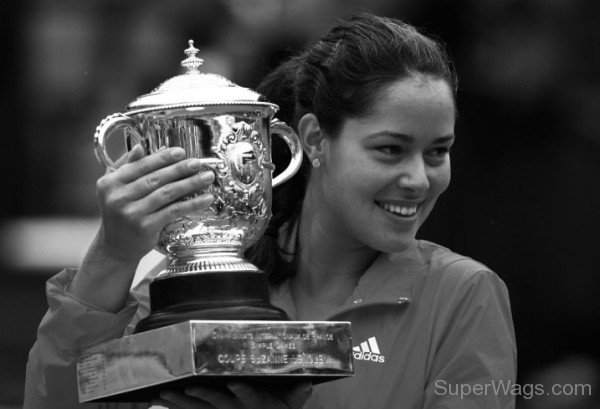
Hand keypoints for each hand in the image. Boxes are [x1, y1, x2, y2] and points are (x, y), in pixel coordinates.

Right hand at [71, 145, 214, 311]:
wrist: (115, 247)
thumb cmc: (119, 213)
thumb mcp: (116, 189)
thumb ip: (127, 167)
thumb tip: (141, 146)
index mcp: (109, 183)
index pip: (140, 166)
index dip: (162, 158)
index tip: (180, 152)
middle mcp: (118, 198)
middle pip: (155, 179)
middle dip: (180, 169)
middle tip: (198, 163)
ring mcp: (131, 213)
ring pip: (167, 194)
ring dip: (190, 184)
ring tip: (207, 177)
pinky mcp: (145, 227)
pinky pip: (173, 211)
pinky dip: (192, 204)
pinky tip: (206, 199)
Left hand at [153, 382, 312, 408]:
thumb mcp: (291, 406)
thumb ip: (298, 394)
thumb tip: (308, 381)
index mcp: (256, 405)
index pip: (250, 397)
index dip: (242, 391)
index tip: (234, 384)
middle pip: (218, 405)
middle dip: (201, 396)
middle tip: (187, 388)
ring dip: (181, 404)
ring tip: (165, 394)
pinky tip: (160, 402)